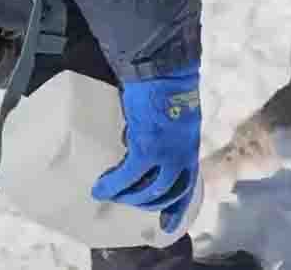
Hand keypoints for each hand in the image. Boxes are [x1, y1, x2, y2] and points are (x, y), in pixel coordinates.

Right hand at [92, 66, 201, 233]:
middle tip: (130, 203)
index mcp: (190, 142)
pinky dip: (114, 184)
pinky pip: (129, 175)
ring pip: (152, 190)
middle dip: (150, 203)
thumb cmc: (165, 82)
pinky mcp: (148, 146)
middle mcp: (184, 151)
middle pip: (172, 191)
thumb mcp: (173, 113)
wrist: (164, 67)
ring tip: (112, 194)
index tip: (168, 223)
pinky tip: (101, 187)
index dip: (178, 205)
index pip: (189, 182)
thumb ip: (165, 132)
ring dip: (130, 196)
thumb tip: (146, 139)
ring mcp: (168, 151)